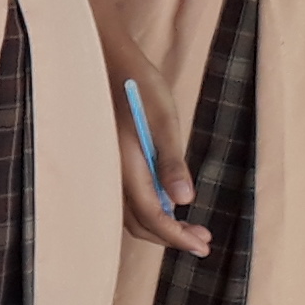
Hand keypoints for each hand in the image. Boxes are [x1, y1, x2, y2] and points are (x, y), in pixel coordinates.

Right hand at [114, 52, 208, 256]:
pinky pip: (125, 197)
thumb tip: (185, 199)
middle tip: (202, 241)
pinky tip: (166, 202)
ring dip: (159, 225)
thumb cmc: (137, 83)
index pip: (152, 215)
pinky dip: (147, 209)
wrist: (103, 58)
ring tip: (189, 227)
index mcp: (126, 164)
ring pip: (130, 212)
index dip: (176, 236)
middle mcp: (111, 172)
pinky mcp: (109, 160)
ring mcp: (107, 167)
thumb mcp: (164, 118)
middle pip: (138, 221)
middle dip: (170, 236)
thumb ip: (171, 161)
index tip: (202, 246)